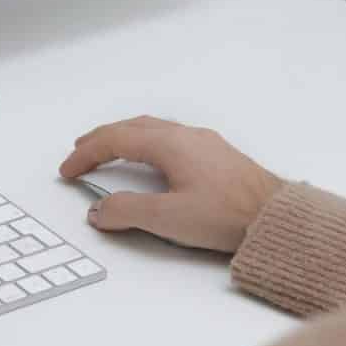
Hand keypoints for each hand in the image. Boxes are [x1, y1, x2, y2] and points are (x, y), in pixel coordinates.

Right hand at [59, 115, 283, 253]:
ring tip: (111, 151)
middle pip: (132, 127)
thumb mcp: (168, 218)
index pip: (115, 140)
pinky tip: (153, 159)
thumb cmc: (230, 215)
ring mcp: (204, 143)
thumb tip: (100, 209)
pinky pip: (171, 137)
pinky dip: (147, 143)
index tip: (68, 169)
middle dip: (102, 139)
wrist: (277, 218)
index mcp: (170, 144)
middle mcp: (186, 136)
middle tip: (81, 152)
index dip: (86, 154)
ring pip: (153, 129)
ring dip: (125, 137)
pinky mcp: (218, 155)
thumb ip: (127, 211)